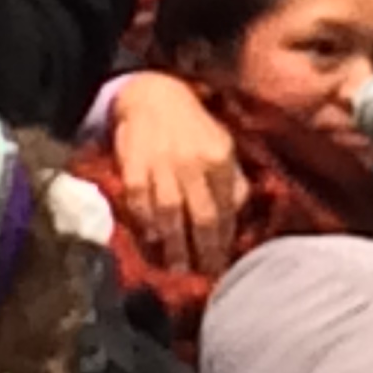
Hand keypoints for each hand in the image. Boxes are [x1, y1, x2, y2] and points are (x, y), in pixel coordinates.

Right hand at [106, 69, 247, 274]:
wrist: (153, 95)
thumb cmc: (193, 126)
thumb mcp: (223, 144)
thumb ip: (232, 179)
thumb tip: (240, 212)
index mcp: (218, 159)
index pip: (224, 209)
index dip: (223, 240)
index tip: (222, 265)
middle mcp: (191, 163)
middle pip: (200, 216)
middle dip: (202, 251)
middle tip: (203, 277)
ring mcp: (160, 164)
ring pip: (169, 212)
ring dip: (174, 244)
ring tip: (177, 269)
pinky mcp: (132, 164)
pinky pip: (138, 198)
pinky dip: (144, 220)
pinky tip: (150, 238)